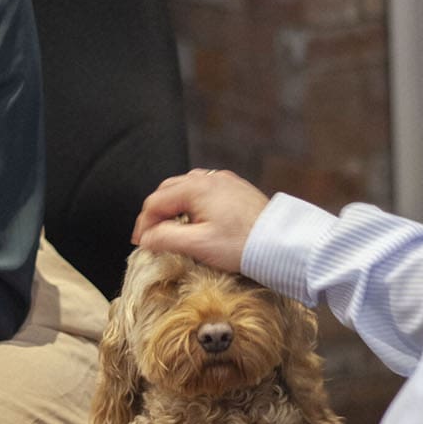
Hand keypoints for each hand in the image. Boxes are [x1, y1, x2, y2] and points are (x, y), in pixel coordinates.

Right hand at [132, 169, 269, 272]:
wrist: (282, 242)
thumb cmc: (243, 244)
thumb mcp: (198, 245)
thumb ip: (166, 239)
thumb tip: (147, 238)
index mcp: (195, 188)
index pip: (155, 202)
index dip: (144, 223)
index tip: (140, 242)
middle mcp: (209, 178)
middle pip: (168, 190)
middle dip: (156, 213)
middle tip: (152, 235)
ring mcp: (224, 181)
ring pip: (186, 188)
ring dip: (174, 206)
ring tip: (172, 228)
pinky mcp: (236, 189)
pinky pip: (205, 191)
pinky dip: (193, 204)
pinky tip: (197, 221)